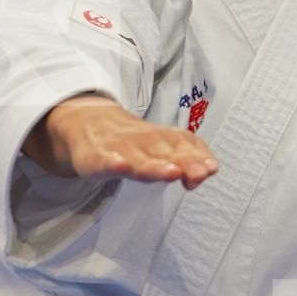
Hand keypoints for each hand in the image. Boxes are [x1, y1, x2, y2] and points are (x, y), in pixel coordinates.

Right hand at [23, 95, 218, 189]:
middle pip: (164, 151)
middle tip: (198, 173)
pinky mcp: (92, 156)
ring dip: (154, 165)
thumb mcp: (160, 147)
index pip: (182, 145)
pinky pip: (101, 160)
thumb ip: (186, 159)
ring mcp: (116, 147)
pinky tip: (119, 166)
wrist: (86, 123)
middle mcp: (141, 140)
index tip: (210, 169)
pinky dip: (110, 163)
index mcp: (159, 138)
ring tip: (171, 172)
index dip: (197, 156)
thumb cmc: (130, 141)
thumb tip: (209, 170)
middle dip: (183, 162)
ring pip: (137, 157)